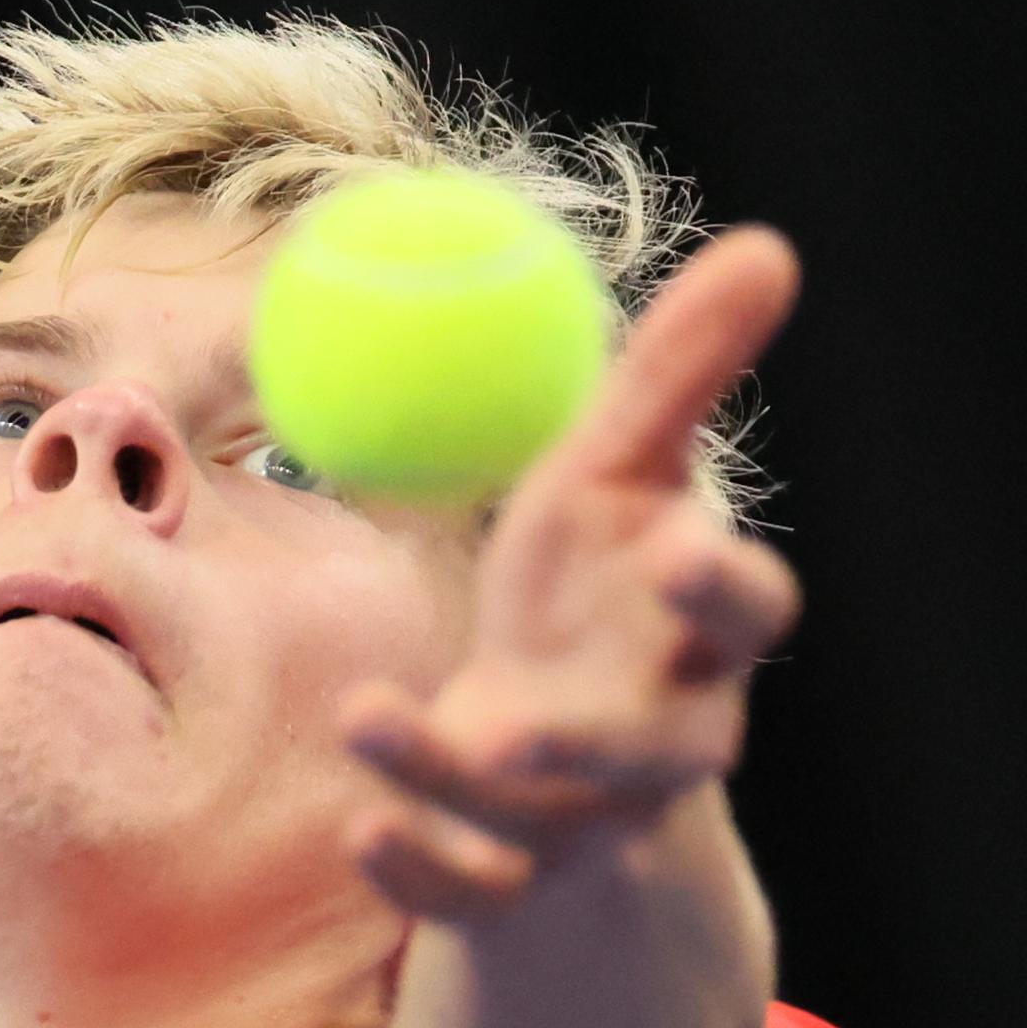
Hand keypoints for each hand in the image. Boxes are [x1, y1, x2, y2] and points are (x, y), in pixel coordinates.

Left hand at [338, 225, 802, 923]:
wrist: (554, 732)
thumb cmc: (590, 584)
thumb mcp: (618, 476)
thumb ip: (679, 377)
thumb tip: (769, 244)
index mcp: (693, 630)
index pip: (745, 619)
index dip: (723, 593)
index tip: (686, 548)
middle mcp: (661, 732)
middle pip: (661, 748)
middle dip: (604, 737)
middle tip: (524, 723)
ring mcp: (588, 813)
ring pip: (540, 814)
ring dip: (457, 776)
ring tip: (368, 717)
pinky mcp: (518, 874)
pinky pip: (471, 884)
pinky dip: (418, 860)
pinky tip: (359, 823)